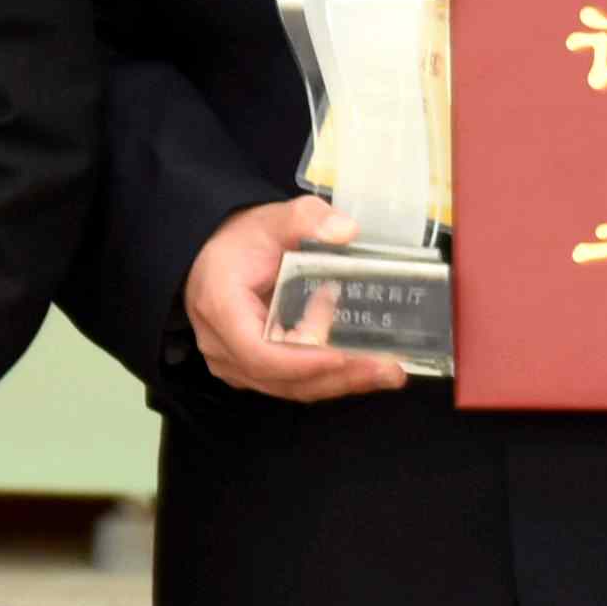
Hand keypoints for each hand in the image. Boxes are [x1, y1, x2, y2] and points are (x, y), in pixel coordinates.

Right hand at [188, 195, 419, 404]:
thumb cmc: (243, 240)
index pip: (257, 350)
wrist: (218, 255)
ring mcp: (232, 363)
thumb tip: (345, 231)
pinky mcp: (250, 371)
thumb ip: (306, 218)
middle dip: (337, 376)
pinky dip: (328, 380)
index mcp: (221, 306)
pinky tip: (364, 371)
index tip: (344, 355)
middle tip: (388, 368)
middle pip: (280, 377)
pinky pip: (290, 384)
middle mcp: (220, 344)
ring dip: (340, 383)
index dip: (302, 361)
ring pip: (289, 387)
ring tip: (388, 372)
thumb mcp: (273, 219)